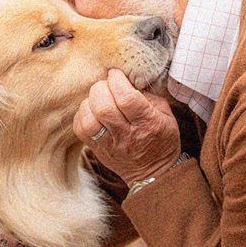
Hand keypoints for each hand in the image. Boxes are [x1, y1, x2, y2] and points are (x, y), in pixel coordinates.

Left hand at [73, 69, 180, 186]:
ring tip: (98, 98)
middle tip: (107, 85)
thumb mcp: (166, 113)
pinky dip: (82, 114)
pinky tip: (92, 111)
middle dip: (101, 88)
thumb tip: (125, 80)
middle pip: (103, 108)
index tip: (116, 73)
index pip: (127, 99)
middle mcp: (126, 135)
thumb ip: (147, 95)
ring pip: (89, 120)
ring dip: (89, 102)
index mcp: (147, 123)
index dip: (117, 81)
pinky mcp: (96, 150)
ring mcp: (109, 145)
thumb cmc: (161, 138)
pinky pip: (80, 129)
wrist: (154, 173)